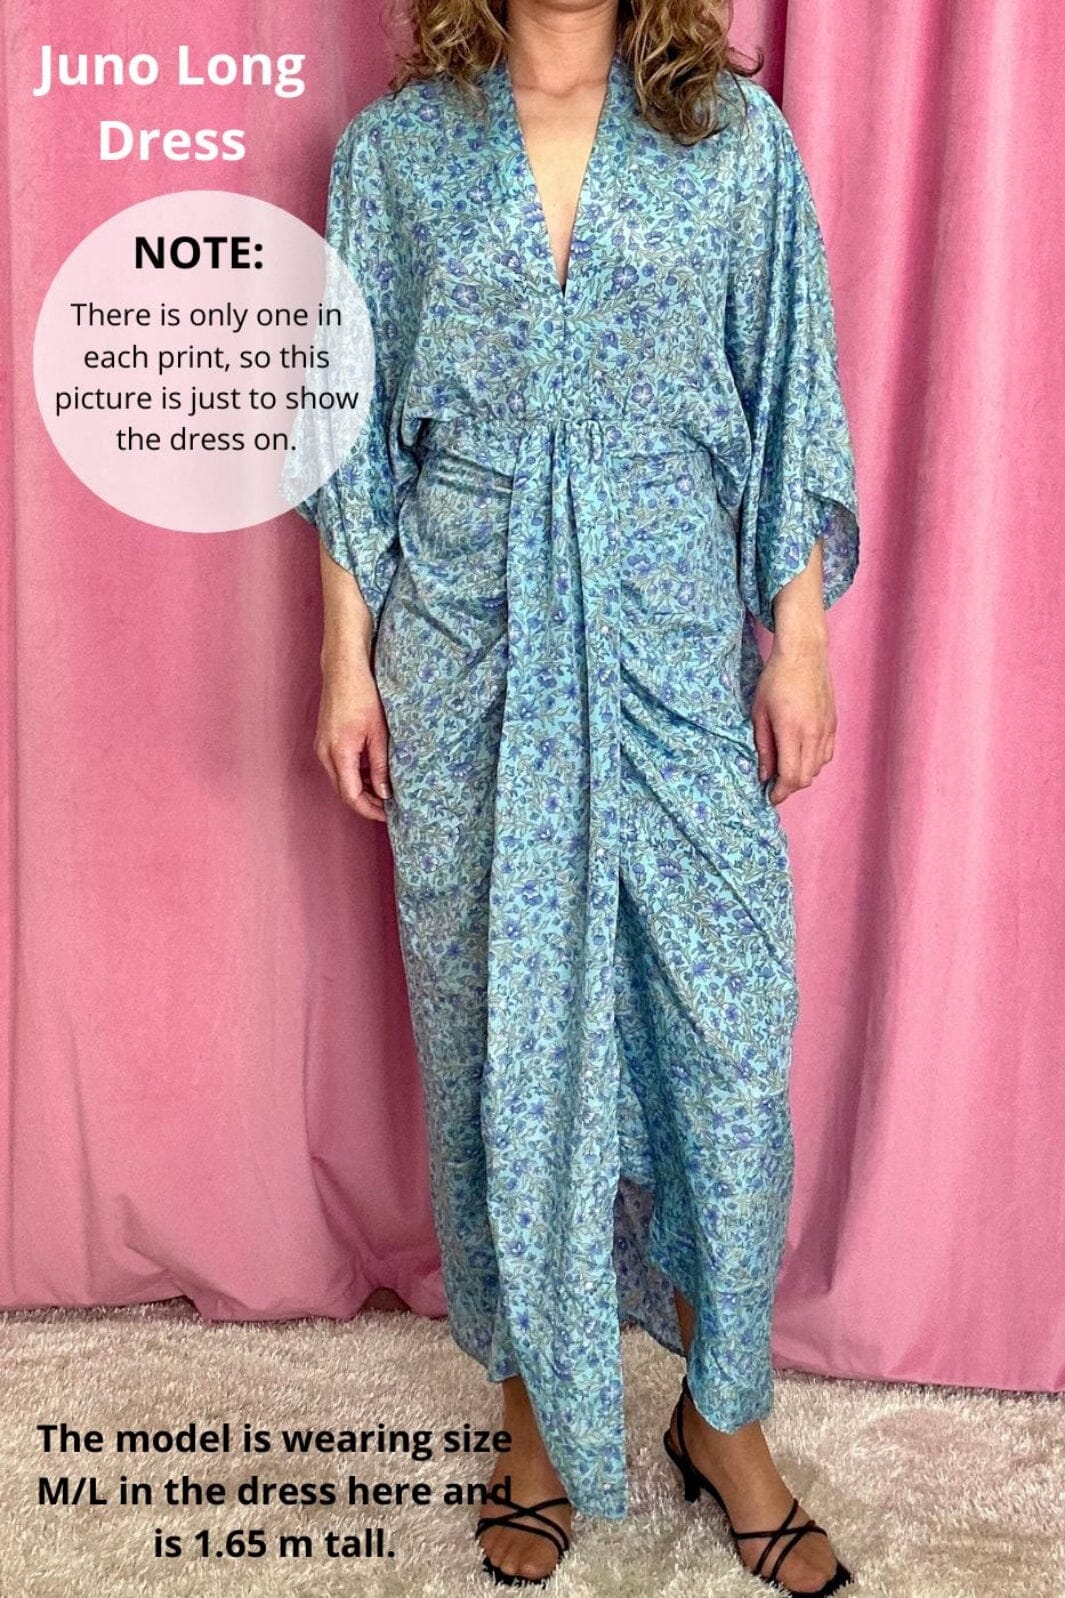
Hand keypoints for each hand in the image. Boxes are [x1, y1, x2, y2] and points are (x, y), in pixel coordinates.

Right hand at [315, 655, 391, 821]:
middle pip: (344, 791)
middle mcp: (325, 754)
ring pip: (341, 779)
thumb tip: (384, 793)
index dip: (370, 810)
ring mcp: (322, 747)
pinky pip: (338, 766)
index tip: (388, 815)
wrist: (343, 670)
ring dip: (361, 788)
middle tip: (389, 807)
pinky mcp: (325, 740)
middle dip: (366, 802)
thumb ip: (380, 766)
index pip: (352, 796)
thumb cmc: (362, 695)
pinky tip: (372, 772)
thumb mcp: (378, 733)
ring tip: (384, 790)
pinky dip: (354, 774)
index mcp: (339, 754)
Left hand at [751, 634, 836, 805]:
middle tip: (774, 785)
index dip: (780, 792)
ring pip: (817, 768)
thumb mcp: (759, 714)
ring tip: (785, 767)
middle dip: (789, 787)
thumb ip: (763, 747)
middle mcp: (813, 734)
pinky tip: (800, 754)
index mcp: (792, 731)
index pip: (791, 776)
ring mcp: (826, 729)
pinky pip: (826, 754)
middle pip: (806, 777)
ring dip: (802, 774)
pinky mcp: (833, 724)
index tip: (769, 796)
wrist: (804, 655)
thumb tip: (764, 775)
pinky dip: (814, 762)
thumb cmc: (775, 680)